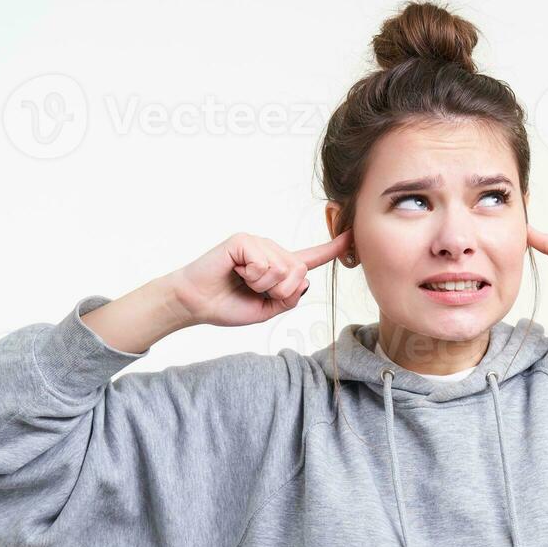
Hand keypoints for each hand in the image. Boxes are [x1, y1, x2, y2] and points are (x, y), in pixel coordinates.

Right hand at [163, 230, 351, 327]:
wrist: (196, 304)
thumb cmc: (227, 305)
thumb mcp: (267, 310)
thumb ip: (289, 298)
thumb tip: (304, 279)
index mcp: (278, 267)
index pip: (310, 258)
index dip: (332, 250)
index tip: (351, 236)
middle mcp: (271, 250)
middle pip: (299, 271)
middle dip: (280, 291)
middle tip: (254, 290)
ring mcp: (258, 243)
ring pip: (283, 268)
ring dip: (262, 284)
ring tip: (242, 281)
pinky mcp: (243, 240)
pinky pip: (265, 263)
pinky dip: (252, 276)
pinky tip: (235, 271)